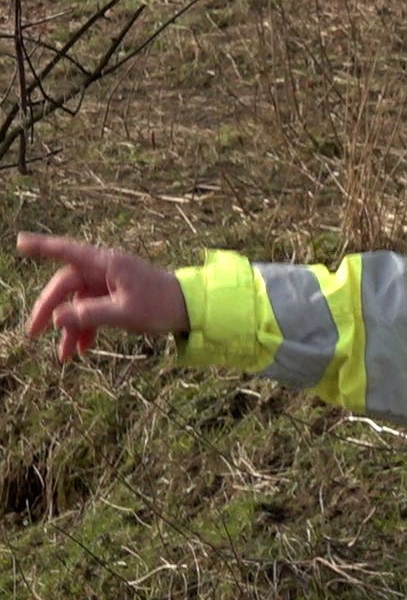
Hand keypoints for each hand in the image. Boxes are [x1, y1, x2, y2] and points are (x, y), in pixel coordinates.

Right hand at [16, 232, 188, 362]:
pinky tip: (82, 349)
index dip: (42, 247)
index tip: (19, 242)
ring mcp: (111, 283)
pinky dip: (87, 328)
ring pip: (79, 303)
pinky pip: (94, 310)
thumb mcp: (124, 313)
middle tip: (33, 333)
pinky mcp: (117, 296)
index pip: (67, 252)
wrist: (194, 309)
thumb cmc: (162, 304)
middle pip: (66, 286)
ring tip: (64, 356)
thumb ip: (89, 315)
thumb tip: (56, 319)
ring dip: (70, 327)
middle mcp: (106, 269)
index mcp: (108, 264)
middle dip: (50, 311)